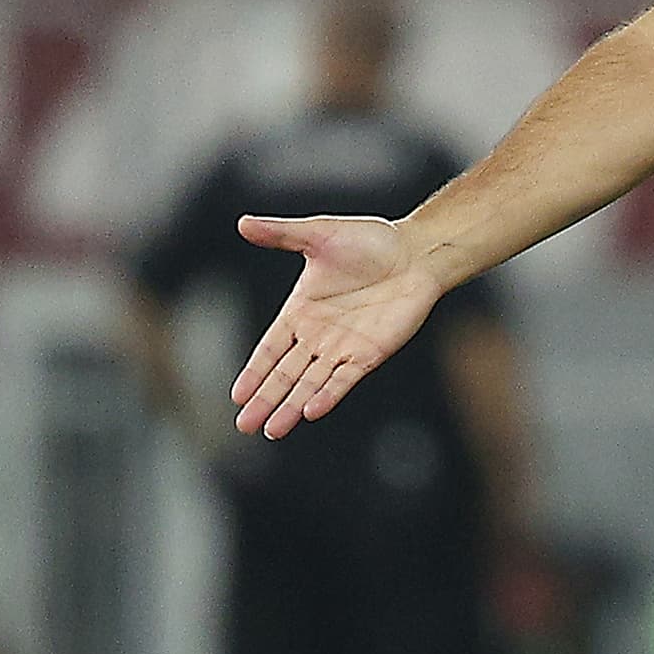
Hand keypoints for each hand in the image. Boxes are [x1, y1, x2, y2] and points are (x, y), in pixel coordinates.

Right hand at [228, 215, 445, 437]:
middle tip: (244, 426)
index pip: (270, 348)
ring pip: (312, 383)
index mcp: (301, 311)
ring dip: (292, 406)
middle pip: (286, 374)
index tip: (237, 396)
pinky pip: (344, 378)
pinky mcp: (371, 352)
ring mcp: (345, 346)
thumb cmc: (370, 241)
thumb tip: (242, 222)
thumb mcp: (318, 234)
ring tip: (273, 430)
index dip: (254, 371)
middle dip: (265, 399)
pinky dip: (328, 394)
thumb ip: (280, 233)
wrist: (416, 252)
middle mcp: (319, 335)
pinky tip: (311, 412)